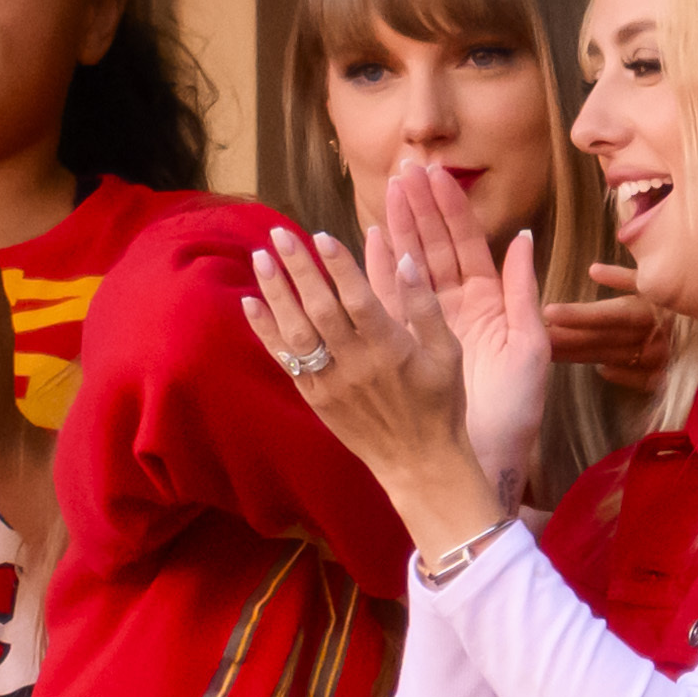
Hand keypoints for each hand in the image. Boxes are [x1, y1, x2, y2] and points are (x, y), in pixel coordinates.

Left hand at [239, 225, 497, 551]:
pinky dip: (266, 332)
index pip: (359, 300)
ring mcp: (331, 382)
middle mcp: (356, 364)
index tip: (320, 235)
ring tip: (260, 257)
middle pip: (320, 310)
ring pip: (296, 333)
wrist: (418, 462)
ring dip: (275, 294)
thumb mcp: (447, 353)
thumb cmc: (440, 403)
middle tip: (279, 234)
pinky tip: (250, 302)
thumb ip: (425, 306)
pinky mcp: (315, 396)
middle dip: (299, 269)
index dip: (339, 267)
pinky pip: (285, 361)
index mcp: (391, 350)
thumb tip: (406, 259)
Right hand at [381, 162, 548, 494]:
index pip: (467, 244)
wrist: (484, 460)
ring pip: (410, 267)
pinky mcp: (406, 344)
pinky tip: (368, 241)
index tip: (435, 175)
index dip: (451, 209)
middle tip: (401, 172)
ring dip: (398, 229)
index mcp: (490, 304)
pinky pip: (388, 300)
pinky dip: (377, 271)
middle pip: (435, 247)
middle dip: (419, 208)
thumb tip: (523, 238)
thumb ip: (524, 291)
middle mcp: (458, 309)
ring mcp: (429, 325)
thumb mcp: (530, 347)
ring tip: (384, 192)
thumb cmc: (515, 411)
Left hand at [544, 260, 673, 393]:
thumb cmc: (695, 294)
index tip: (546, 313)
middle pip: (601, 340)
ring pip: (612, 358)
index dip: (577, 315)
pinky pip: (639, 378)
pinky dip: (619, 374)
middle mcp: (651, 338)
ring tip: (550, 352)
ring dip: (581, 356)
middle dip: (567, 339)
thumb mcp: (664, 281)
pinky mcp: (669, 378)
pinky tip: (600, 369)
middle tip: (534, 337)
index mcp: (649, 311)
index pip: (606, 315)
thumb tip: (593, 269)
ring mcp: (659, 361)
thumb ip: (629, 277)